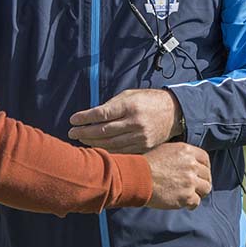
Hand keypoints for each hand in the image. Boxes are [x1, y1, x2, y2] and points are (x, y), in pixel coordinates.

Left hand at [68, 89, 183, 153]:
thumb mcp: (129, 95)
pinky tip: (96, 148)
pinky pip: (121, 151)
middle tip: (72, 132)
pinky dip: (107, 150)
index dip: (85, 117)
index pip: (102, 113)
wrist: (173, 112)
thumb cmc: (147, 100)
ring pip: (111, 143)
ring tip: (81, 139)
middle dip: (84, 132)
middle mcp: (135, 122)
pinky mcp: (144, 147)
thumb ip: (111, 105)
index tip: (72, 119)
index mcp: (130, 106)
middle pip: (104, 130)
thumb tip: (91, 116)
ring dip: (93, 143)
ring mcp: (140, 136)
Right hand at [143, 142, 210, 209]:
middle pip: (207, 175)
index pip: (205, 159)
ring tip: (191, 195)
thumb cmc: (146, 164)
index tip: (201, 173)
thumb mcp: (165, 149)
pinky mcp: (186, 196)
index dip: (204, 167)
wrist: (137, 177)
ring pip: (206, 189)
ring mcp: (190, 181)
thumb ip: (180, 154)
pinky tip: (185, 204)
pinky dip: (191, 204)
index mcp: (187, 151)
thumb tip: (187, 160)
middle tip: (196, 187)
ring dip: (199, 192)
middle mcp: (191, 165)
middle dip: (202, 181)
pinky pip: (197, 202)